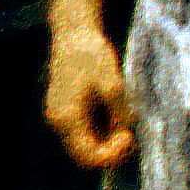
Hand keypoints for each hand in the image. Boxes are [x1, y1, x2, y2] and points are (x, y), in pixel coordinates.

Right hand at [46, 23, 135, 170]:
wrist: (74, 32)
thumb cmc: (91, 54)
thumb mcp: (112, 83)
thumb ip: (119, 112)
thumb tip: (127, 131)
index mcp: (67, 119)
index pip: (89, 156)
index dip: (112, 155)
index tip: (130, 137)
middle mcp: (59, 122)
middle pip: (85, 154)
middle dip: (110, 150)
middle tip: (130, 135)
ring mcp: (60, 116)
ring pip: (85, 142)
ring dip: (106, 140)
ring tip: (124, 122)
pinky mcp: (65, 108)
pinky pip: (83, 130)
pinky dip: (100, 129)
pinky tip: (114, 114)